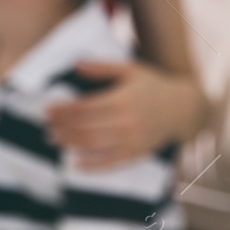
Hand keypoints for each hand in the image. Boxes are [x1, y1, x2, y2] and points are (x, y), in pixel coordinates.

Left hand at [45, 59, 194, 168]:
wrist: (183, 108)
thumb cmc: (153, 86)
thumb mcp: (130, 70)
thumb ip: (102, 67)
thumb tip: (75, 64)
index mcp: (123, 98)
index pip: (85, 107)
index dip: (63, 110)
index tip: (47, 110)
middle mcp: (127, 121)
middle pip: (86, 127)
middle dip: (63, 127)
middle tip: (46, 127)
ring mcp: (132, 140)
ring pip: (94, 145)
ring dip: (71, 144)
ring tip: (54, 140)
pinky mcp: (137, 153)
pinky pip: (111, 163)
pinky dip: (92, 166)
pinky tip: (75, 163)